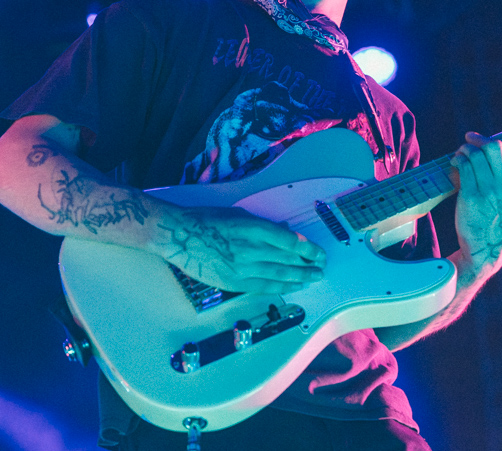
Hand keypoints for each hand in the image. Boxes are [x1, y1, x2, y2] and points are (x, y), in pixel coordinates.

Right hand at [152, 204, 325, 292]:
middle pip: (289, 260)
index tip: (319, 252)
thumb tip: (284, 231)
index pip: (290, 241)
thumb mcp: (239, 214)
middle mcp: (252, 249)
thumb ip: (263, 225)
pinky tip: (294, 287)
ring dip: (300, 277)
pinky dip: (282, 288)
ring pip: (279, 275)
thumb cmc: (206, 221)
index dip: (308, 249)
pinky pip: (264, 287)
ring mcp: (243, 268)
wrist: (180, 237)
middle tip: (321, 266)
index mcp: (254, 229)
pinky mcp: (234, 282)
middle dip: (309, 264)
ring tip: (314, 278)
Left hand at [451, 132, 501, 280]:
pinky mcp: (471, 196)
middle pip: (493, 146)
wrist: (487, 250)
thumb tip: (488, 155)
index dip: (488, 145)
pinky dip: (457, 160)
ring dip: (464, 150)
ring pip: (475, 154)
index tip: (479, 144)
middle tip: (468, 139)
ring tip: (458, 155)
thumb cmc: (495, 223)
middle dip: (477, 138)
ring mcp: (489, 190)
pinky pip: (463, 167)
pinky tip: (454, 164)